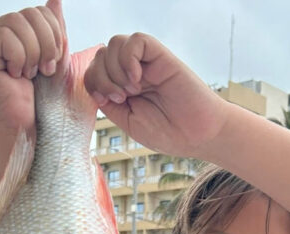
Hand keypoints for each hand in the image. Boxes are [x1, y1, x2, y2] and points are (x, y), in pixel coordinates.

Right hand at [0, 0, 65, 133]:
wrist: (25, 124)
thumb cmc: (40, 98)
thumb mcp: (54, 58)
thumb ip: (54, 29)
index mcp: (19, 33)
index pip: (40, 11)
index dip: (54, 33)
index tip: (53, 61)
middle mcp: (0, 34)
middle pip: (29, 13)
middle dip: (46, 42)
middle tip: (44, 69)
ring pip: (16, 22)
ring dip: (32, 52)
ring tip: (30, 74)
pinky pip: (3, 36)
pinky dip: (17, 57)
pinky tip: (14, 75)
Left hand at [84, 33, 228, 157]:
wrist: (197, 136)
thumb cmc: (167, 132)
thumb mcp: (127, 121)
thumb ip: (108, 103)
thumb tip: (93, 84)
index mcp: (122, 86)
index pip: (93, 69)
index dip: (92, 82)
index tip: (107, 101)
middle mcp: (133, 71)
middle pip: (101, 54)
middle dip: (101, 77)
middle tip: (121, 98)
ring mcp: (148, 63)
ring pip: (115, 43)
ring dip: (114, 69)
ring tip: (131, 90)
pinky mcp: (162, 58)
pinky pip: (137, 40)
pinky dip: (129, 58)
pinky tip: (137, 79)